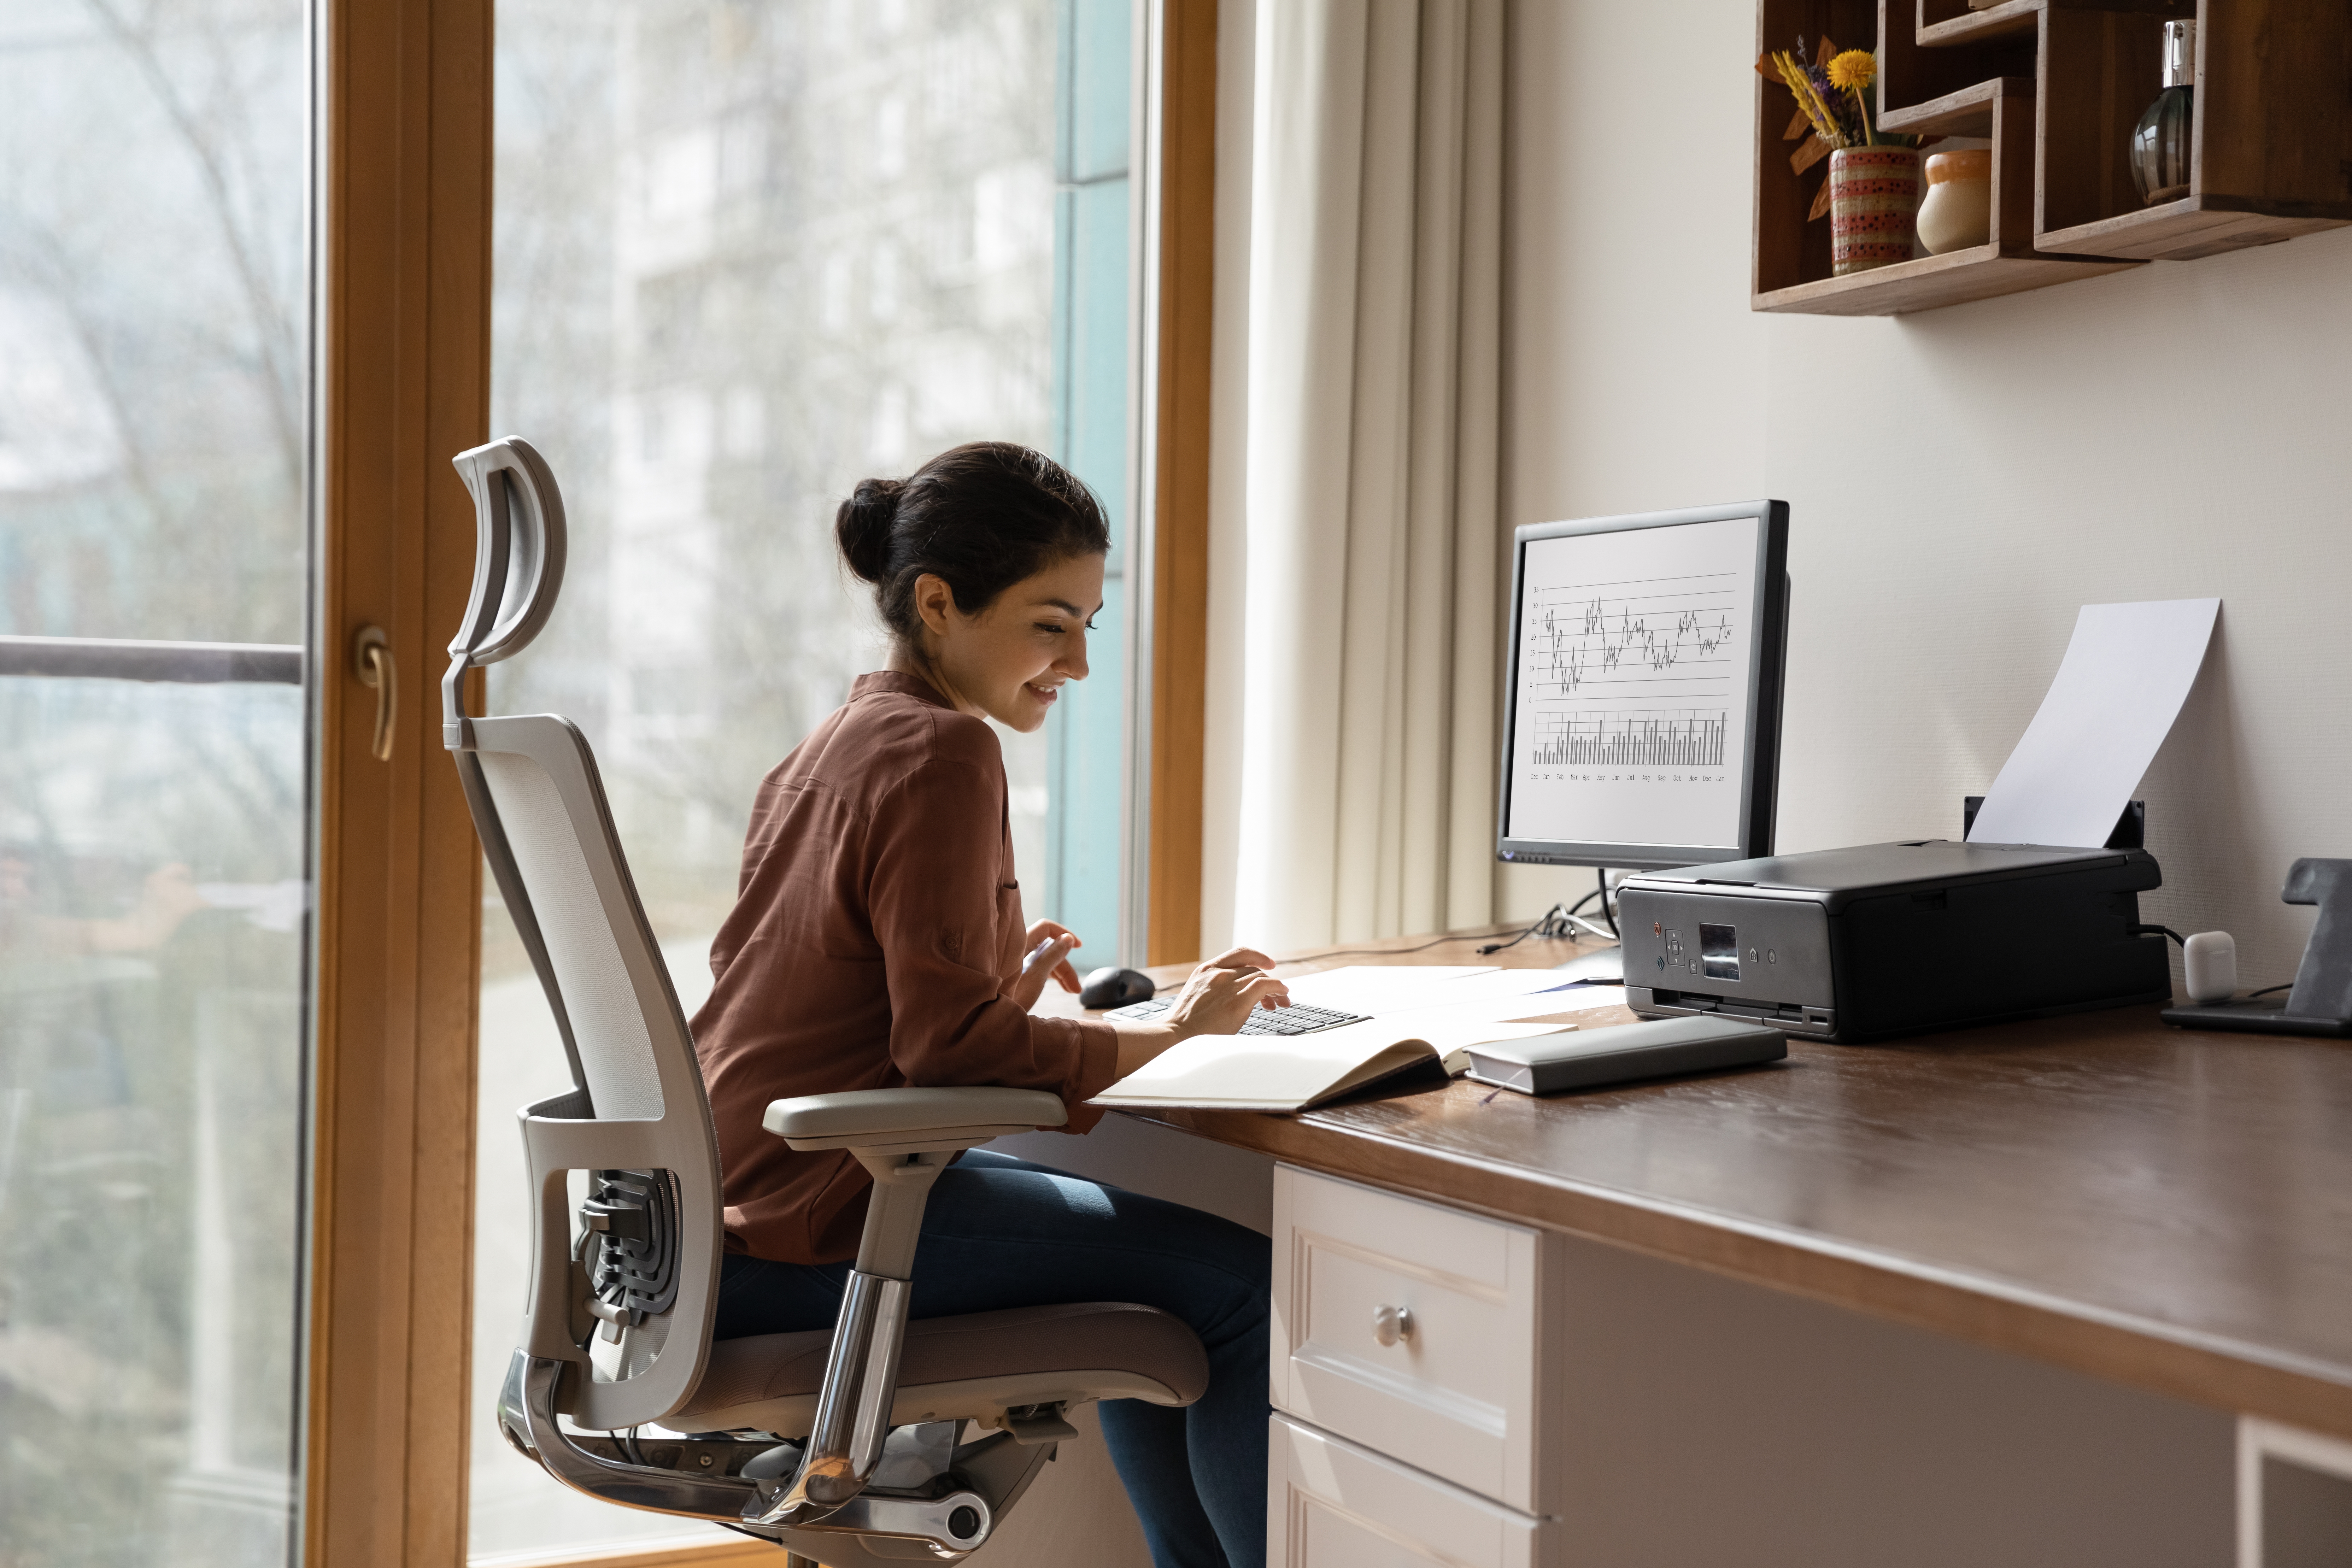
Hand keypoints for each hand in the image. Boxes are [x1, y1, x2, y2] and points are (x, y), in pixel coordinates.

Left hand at [1007, 920, 1082, 1010]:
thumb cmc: (1007, 999)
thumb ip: (1051, 956)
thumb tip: (1068, 939)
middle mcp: (1015, 950)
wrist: (983, 1018)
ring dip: (1059, 973)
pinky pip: (1035, 968)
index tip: (1079, 946)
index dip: (1063, 934)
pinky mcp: (1012, 975)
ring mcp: (1013, 963)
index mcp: (1018, 945)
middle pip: (1046, 949)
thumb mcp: (1035, 978)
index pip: (1045, 929)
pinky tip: (1059, 988)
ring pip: (1042, 960)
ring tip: (1072, 992)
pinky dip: (1048, 976)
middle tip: (1076, 988)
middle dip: (1064, 965)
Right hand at [1160, 951, 1289, 1038]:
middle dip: (1269, 980)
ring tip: (1282, 1001)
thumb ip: (1215, 987)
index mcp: (1207, 970)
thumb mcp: (1198, 993)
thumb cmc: (1186, 1022)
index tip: (1269, 964)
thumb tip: (1236, 992)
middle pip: (1253, 969)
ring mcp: (1228, 986)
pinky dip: (1278, 988)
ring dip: (1276, 988)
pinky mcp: (1237, 1001)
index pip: (1239, 953)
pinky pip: (1265, 985)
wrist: (1176, 1033)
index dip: (1258, 956)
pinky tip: (1282, 995)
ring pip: (1261, 977)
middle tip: (1278, 996)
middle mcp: (1218, 973)